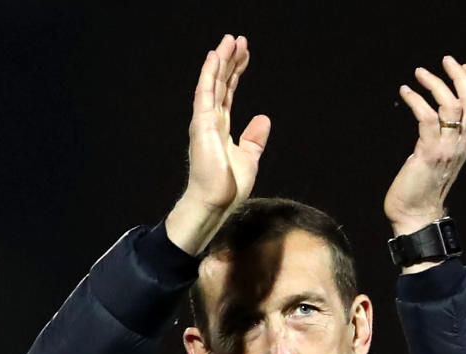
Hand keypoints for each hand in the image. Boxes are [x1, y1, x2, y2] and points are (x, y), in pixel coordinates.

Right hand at [182, 34, 270, 212]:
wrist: (217, 202)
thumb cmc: (229, 185)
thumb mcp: (249, 158)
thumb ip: (254, 138)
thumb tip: (263, 118)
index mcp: (221, 128)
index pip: (229, 93)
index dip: (236, 73)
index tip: (245, 55)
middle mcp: (211, 121)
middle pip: (221, 84)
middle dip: (230, 61)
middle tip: (239, 40)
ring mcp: (205, 121)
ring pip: (213, 83)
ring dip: (221, 61)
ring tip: (230, 40)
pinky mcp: (202, 124)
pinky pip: (206, 93)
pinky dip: (210, 74)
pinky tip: (215, 57)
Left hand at [384, 56, 465, 236]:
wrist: (415, 217)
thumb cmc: (419, 191)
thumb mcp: (434, 161)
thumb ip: (437, 143)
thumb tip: (429, 125)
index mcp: (463, 146)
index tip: (463, 67)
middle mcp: (459, 146)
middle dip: (460, 77)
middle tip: (447, 60)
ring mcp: (446, 149)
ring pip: (452, 106)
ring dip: (435, 84)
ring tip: (419, 72)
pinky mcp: (429, 153)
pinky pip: (427, 118)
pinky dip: (416, 100)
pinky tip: (405, 92)